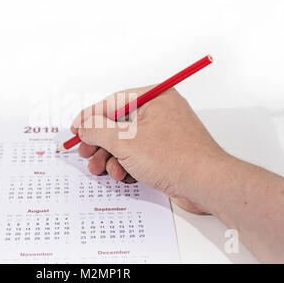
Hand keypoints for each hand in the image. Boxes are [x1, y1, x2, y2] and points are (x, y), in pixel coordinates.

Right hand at [71, 86, 227, 214]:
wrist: (207, 185)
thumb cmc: (174, 158)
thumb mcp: (126, 141)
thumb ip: (98, 130)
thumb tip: (84, 125)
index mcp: (155, 97)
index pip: (114, 102)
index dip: (91, 116)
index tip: (76, 129)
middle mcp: (161, 112)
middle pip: (119, 124)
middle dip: (101, 143)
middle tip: (86, 154)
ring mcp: (164, 133)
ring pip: (127, 143)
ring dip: (112, 158)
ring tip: (104, 170)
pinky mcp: (167, 153)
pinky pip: (139, 155)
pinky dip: (128, 165)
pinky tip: (124, 176)